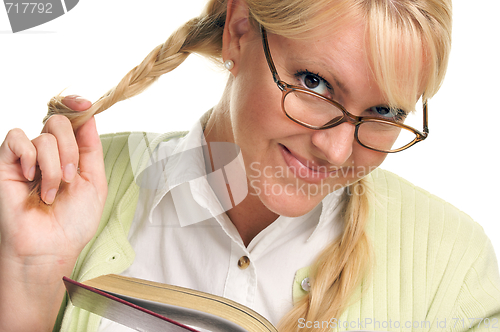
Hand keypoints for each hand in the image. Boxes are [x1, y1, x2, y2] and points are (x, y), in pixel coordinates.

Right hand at [0, 95, 107, 261]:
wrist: (51, 247)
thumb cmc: (73, 221)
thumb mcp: (94, 182)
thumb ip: (91, 148)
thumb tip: (90, 117)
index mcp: (69, 154)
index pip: (71, 120)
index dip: (77, 106)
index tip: (88, 105)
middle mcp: (47, 152)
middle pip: (60, 123)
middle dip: (71, 150)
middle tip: (70, 178)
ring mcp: (26, 157)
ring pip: (44, 137)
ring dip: (55, 167)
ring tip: (52, 193)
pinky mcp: (6, 164)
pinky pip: (16, 139)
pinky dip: (30, 158)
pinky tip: (32, 179)